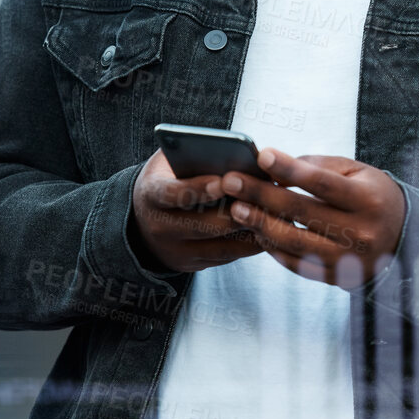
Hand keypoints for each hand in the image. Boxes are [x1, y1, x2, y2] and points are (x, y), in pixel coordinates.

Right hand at [129, 149, 262, 273]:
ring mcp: (177, 251)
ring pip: (219, 246)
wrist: (143, 219)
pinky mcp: (193, 265)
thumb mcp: (170, 162)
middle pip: (201, 225)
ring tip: (275, 214)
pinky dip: (250, 245)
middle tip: (264, 199)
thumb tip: (233, 153)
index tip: (223, 181)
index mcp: (150, 194)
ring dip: (249, 230)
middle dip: (234, 212)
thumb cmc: (168, 179)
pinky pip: (227, 258)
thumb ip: (192, 155)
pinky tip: (270, 230)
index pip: (172, 193)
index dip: (197, 189)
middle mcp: (160, 227)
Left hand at [220, 150, 405, 286]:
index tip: (262, 155)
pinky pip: (297, 265)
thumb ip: (318, 167)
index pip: (322, 183)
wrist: (405, 236)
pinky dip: (274, 249)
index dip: (290, 170)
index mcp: (368, 199)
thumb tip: (275, 168)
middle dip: (261, 196)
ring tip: (238, 209)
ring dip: (260, 225)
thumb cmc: (373, 195)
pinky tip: (258, 232)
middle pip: (301, 213)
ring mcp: (349, 260)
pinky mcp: (338, 278)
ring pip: (294, 243)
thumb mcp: (357, 172)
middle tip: (231, 183)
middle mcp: (361, 232)